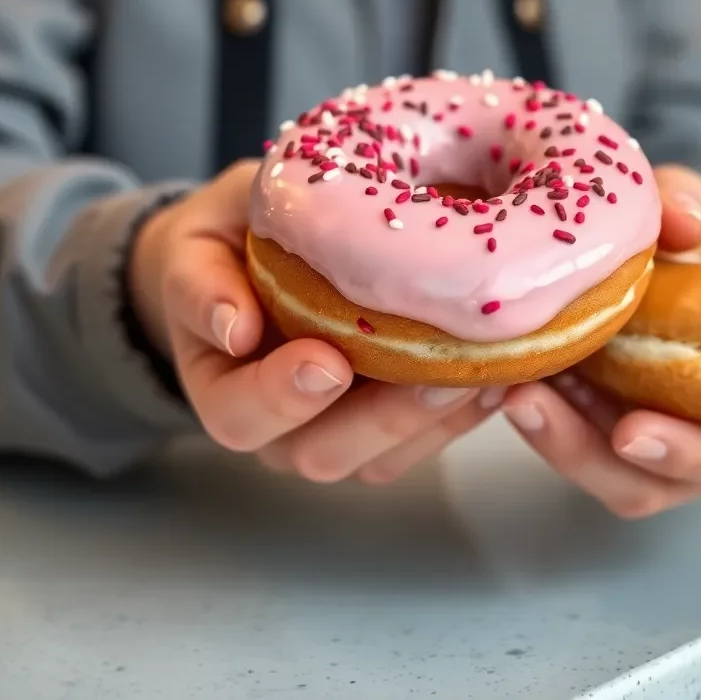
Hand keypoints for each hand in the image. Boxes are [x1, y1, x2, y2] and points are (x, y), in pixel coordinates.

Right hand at [128, 161, 502, 483]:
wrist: (250, 251)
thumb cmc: (225, 244)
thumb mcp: (198, 244)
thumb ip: (202, 281)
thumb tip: (233, 330)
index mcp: (221, 386)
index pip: (239, 415)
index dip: (282, 397)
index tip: (328, 360)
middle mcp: (276, 426)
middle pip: (321, 453)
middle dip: (385, 417)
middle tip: (437, 372)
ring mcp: (332, 428)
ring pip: (383, 456)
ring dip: (437, 420)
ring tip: (488, 370)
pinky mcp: (383, 420)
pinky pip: (423, 439)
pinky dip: (464, 412)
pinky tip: (502, 370)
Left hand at [503, 165, 700, 517]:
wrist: (635, 243)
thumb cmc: (682, 232)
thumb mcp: (683, 204)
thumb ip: (683, 206)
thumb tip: (687, 225)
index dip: (696, 452)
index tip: (632, 430)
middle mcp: (698, 433)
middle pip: (655, 484)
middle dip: (595, 457)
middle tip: (531, 407)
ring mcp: (639, 435)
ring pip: (602, 476)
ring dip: (552, 439)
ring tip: (509, 388)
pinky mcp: (588, 425)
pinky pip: (563, 442)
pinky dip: (537, 416)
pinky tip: (502, 376)